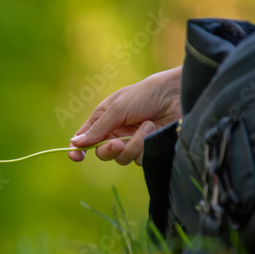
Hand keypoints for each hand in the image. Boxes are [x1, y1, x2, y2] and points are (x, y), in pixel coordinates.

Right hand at [67, 66, 181, 165]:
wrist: (179, 94)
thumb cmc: (147, 94)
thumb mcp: (118, 108)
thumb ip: (98, 128)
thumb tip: (75, 143)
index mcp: (104, 118)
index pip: (85, 138)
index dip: (78, 149)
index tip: (76, 157)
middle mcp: (116, 132)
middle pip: (102, 153)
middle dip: (109, 149)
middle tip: (118, 143)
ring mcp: (133, 141)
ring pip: (122, 158)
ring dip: (134, 144)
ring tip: (148, 126)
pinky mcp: (148, 149)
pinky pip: (139, 159)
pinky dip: (146, 146)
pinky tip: (155, 130)